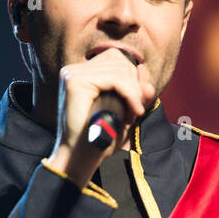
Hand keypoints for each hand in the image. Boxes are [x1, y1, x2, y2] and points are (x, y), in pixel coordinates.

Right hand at [49, 48, 156, 187]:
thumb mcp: (122, 113)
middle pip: (118, 60)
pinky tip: (132, 113)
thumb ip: (135, 95)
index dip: (132, 78)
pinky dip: (130, 94)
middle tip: (134, 112)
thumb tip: (147, 80)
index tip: (135, 105)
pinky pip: (115, 78)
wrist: (80, 159)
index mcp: (80, 74)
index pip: (115, 59)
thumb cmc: (99, 139)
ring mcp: (72, 74)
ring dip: (133, 93)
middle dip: (134, 86)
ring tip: (131, 116)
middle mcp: (73, 70)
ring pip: (119, 68)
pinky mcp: (75, 82)